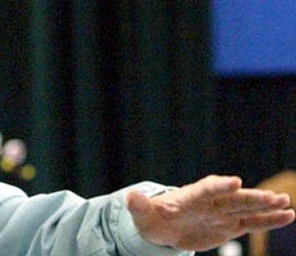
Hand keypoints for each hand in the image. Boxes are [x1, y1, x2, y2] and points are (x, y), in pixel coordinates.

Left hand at [126, 175, 294, 250]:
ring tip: (286, 204)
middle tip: (273, 197)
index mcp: (190, 196)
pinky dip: (268, 221)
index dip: (220, 185)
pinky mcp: (229, 226)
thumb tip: (129, 197)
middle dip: (252, 198)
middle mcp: (210, 202)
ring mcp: (221, 213)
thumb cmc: (153, 219)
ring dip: (265, 207)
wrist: (164, 227)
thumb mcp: (143, 215)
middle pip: (233, 199)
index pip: (207, 188)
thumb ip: (139, 206)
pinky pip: (251, 224)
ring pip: (246, 209)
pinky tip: (288, 216)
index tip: (236, 181)